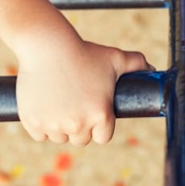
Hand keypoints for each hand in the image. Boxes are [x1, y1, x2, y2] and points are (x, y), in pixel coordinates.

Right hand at [16, 39, 152, 145]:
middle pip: (80, 139)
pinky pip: (39, 134)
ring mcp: (53, 125)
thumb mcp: (114, 58)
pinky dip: (39, 124)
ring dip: (59, 126)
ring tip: (59, 103)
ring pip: (58, 137)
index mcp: (100, 115)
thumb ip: (136, 63)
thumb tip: (152, 69)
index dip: (99, 126)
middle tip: (74, 104)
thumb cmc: (83, 51)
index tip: (92, 113)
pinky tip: (43, 106)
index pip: (102, 137)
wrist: (48, 45)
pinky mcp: (32, 122)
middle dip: (79, 126)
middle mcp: (78, 125)